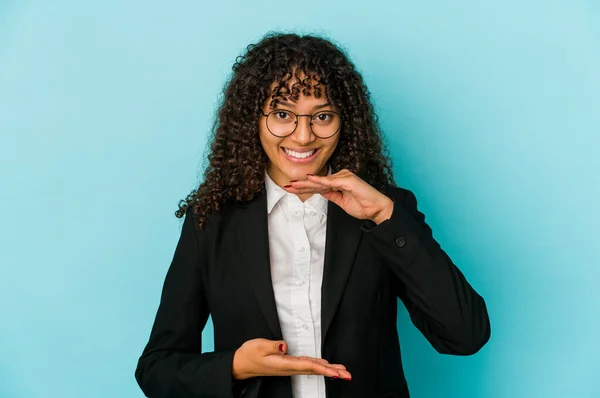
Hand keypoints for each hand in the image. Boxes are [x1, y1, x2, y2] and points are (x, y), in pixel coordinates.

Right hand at [232, 338, 351, 380]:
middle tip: (347, 374)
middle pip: (314, 370)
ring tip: (342, 371)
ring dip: (328, 370)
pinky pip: (307, 366)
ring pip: (313, 369)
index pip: (307, 365)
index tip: (335, 371)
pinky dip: (319, 367)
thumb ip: (272, 345)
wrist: (240, 364)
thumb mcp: (258, 346)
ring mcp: (289, 367)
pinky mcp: (288, 364)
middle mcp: (289, 367)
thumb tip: (285, 345)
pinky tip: (326, 366)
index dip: (322, 368)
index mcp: (283, 364)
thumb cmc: (249, 354)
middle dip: (332, 372)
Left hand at [285, 169, 393, 223]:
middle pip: (317, 181)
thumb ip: (331, 195)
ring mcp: (344, 177)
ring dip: (306, 184)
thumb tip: (320, 192)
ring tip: (293, 185)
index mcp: (339, 182)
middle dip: (301, 184)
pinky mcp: (348, 180)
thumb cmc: (363, 206)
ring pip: (321, 181)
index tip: (292, 188)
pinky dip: (319, 180)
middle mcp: (341, 176)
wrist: (377, 209)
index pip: (319, 184)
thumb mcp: (341, 202)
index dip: (305, 187)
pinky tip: (309, 179)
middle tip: (287, 185)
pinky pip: (330, 181)